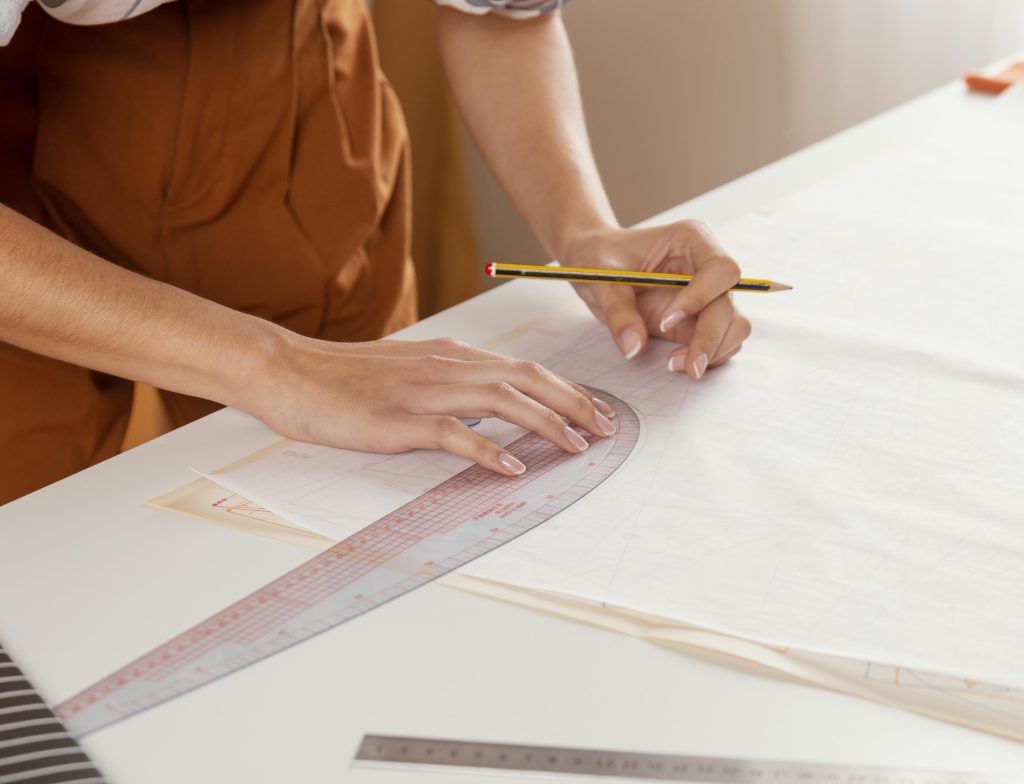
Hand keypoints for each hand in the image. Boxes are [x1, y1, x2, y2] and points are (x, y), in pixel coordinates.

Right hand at [244, 334, 617, 476]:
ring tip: (576, 447)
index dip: (565, 389)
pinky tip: (514, 467)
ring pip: (502, 401)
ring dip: (546, 423)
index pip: (522, 368)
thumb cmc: (344, 375)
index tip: (594, 411)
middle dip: (573, 404)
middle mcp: (446, 366)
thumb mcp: (407, 368)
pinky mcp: (399, 420)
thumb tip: (488, 394)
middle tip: (604, 430)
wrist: (290, 371)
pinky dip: (490, 449)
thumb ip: (448, 377)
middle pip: (526, 379)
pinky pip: (455, 434)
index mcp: (450, 355)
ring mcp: (424, 391)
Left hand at [562, 221, 751, 379]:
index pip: (720, 269)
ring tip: (674, 364)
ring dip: (712, 350)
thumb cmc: (599, 258)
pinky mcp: (700, 320)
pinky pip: (721, 342)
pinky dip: (706, 357)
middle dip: (710, 337)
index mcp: (691, 240)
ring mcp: (708, 295)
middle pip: (729, 303)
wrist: (595, 265)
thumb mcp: (601, 279)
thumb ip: (618, 311)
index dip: (700, 297)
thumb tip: (634, 347)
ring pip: (734, 326)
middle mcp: (707, 266)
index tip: (665, 321)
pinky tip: (676, 361)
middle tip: (686, 365)